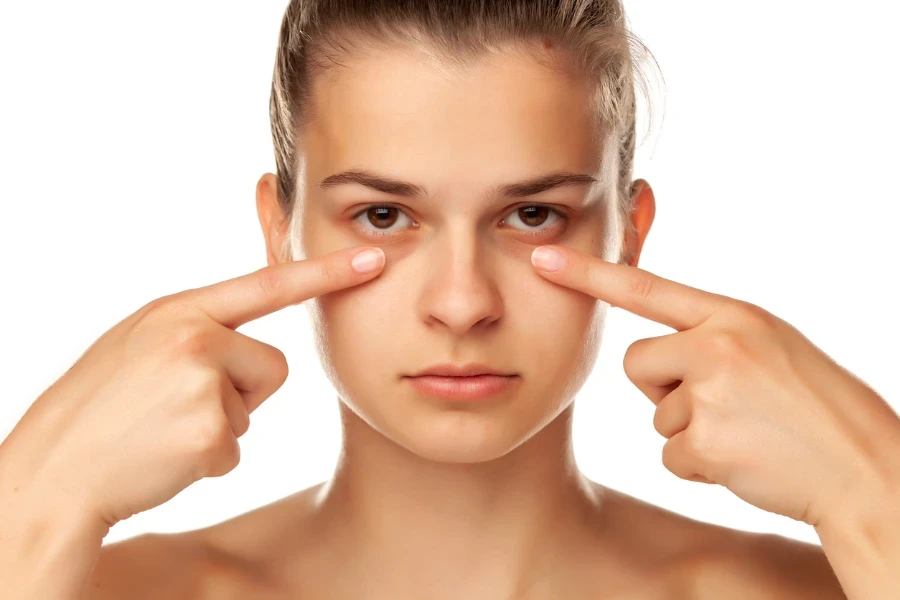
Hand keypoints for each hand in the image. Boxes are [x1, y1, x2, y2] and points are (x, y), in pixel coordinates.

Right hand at [0, 245, 385, 529]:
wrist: (54, 469)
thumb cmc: (101, 407)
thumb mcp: (141, 342)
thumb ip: (198, 328)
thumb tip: (251, 341)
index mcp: (180, 310)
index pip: (268, 285)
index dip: (326, 272)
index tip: (375, 257)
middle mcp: (195, 337)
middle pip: (273, 365)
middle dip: (241, 391)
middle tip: (178, 405)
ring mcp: (202, 384)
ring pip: (254, 407)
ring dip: (221, 425)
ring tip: (164, 427)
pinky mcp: (209, 433)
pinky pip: (235, 448)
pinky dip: (206, 461)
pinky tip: (163, 455)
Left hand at [530, 244, 899, 526]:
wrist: (865, 468)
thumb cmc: (815, 407)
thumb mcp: (770, 344)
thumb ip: (713, 335)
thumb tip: (651, 351)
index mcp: (734, 315)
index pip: (646, 287)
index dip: (588, 272)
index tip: (542, 258)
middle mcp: (718, 345)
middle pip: (635, 363)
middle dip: (663, 389)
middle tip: (722, 403)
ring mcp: (710, 394)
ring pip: (656, 415)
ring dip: (690, 432)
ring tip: (748, 432)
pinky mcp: (705, 443)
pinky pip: (669, 455)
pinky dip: (699, 467)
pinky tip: (744, 461)